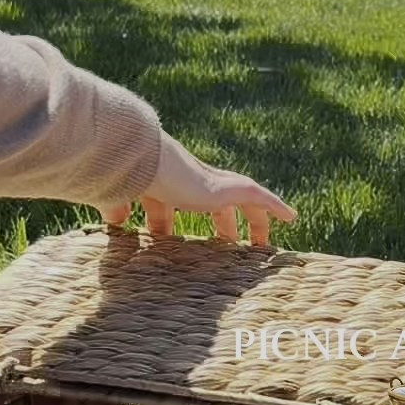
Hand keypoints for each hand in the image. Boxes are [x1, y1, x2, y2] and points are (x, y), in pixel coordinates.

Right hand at [95, 131, 296, 246]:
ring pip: (240, 200)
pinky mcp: (223, 188)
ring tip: (262, 243)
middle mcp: (188, 180)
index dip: (172, 219)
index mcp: (161, 185)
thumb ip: (117, 209)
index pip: (171, 204)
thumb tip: (113, 225)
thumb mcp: (117, 198)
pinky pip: (257, 196)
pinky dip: (274, 206)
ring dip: (252, 220)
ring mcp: (208, 182)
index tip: (169, 236)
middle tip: (228, 244)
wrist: (134, 160)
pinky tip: (290, 219)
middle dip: (221, 225)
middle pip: (212, 203)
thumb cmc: (121, 178)